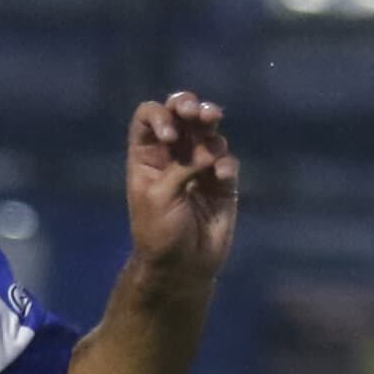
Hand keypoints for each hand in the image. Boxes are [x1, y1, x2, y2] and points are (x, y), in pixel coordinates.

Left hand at [124, 91, 239, 287]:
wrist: (182, 266)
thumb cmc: (160, 232)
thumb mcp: (160, 197)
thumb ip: (181, 167)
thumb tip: (210, 151)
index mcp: (146, 155)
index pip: (149, 117)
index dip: (160, 116)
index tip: (169, 137)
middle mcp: (172, 153)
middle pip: (181, 114)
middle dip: (190, 106)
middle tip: (199, 114)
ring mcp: (199, 165)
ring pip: (208, 131)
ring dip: (211, 127)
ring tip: (211, 135)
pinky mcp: (222, 182)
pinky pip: (227, 161)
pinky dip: (225, 164)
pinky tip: (220, 176)